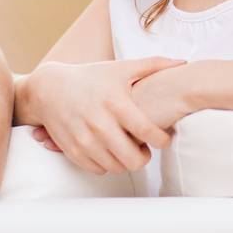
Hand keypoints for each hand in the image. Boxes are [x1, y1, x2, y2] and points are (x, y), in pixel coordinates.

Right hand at [24, 57, 184, 175]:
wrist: (49, 89)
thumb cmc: (90, 77)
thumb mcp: (121, 68)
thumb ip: (153, 66)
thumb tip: (183, 62)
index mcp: (116, 103)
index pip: (148, 132)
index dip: (163, 140)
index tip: (166, 139)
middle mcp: (100, 124)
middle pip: (134, 159)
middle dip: (145, 156)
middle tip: (146, 147)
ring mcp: (85, 140)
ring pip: (117, 167)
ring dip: (127, 161)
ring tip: (129, 148)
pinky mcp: (73, 151)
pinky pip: (99, 169)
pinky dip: (108, 164)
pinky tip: (111, 150)